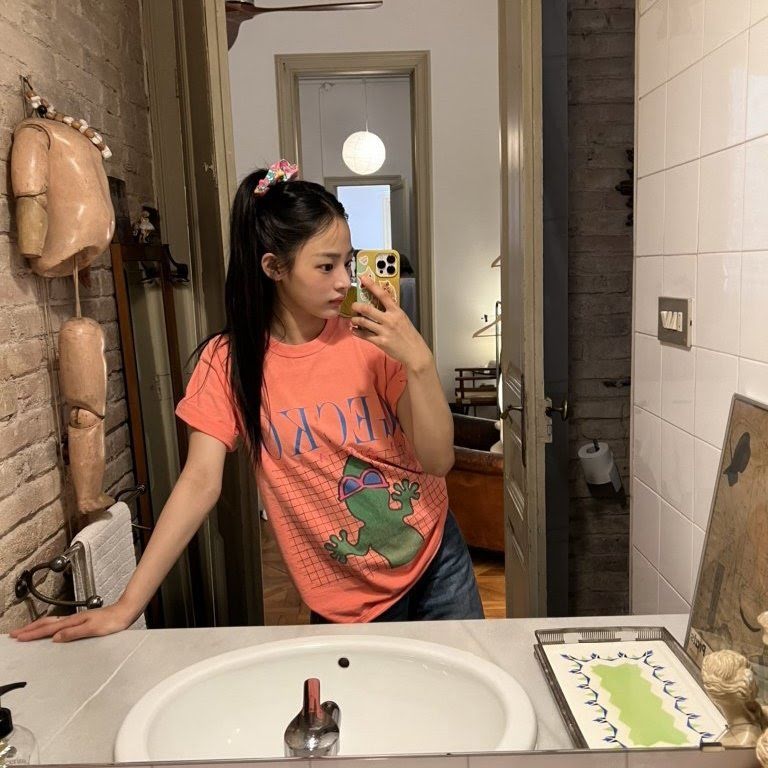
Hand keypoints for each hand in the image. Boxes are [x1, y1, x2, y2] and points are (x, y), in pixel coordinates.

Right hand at [9, 601, 135, 641]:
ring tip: (27, 631)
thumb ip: (74, 633)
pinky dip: (49, 626)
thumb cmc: (112, 621)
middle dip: (30, 629)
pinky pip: (60, 623)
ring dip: (38, 627)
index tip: (18, 637)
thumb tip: (55, 638)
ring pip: (52, 622)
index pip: (48, 628)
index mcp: (73, 621)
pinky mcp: (82, 620)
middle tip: (15, 634)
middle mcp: (73, 619)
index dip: (32, 633)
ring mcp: (77, 619)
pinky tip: (51, 630)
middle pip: (46, 623)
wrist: (125, 612)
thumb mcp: (93, 629)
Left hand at [351, 276, 432, 371]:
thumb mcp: (403, 319)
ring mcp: (384, 331)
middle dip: (357, 306)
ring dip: (355, 319)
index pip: (383, 295)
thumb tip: (380, 304)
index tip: (363, 278)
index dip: (372, 285)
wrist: (414, 352)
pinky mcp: (380, 342)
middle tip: (353, 305)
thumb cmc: (409, 335)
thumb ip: (392, 312)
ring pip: (363, 322)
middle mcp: (390, 320)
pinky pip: (364, 335)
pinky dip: (357, 331)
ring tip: (353, 319)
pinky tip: (354, 329)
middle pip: (368, 309)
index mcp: (397, 312)